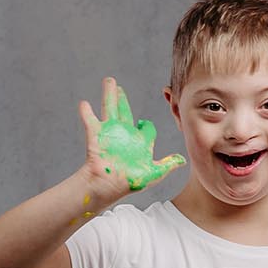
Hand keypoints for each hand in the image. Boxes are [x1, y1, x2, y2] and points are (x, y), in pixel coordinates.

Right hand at [81, 77, 183, 195]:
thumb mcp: (153, 174)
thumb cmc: (129, 182)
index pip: (146, 129)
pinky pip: (90, 121)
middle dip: (121, 98)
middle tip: (117, 85)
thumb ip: (166, 164)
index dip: (146, 126)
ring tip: (108, 81)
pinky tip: (84, 103)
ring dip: (109, 95)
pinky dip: (86, 113)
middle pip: (124, 111)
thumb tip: (182, 160)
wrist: (107, 186)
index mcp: (139, 143)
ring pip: (109, 109)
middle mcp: (125, 135)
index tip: (143, 124)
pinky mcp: (97, 137)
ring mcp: (110, 134)